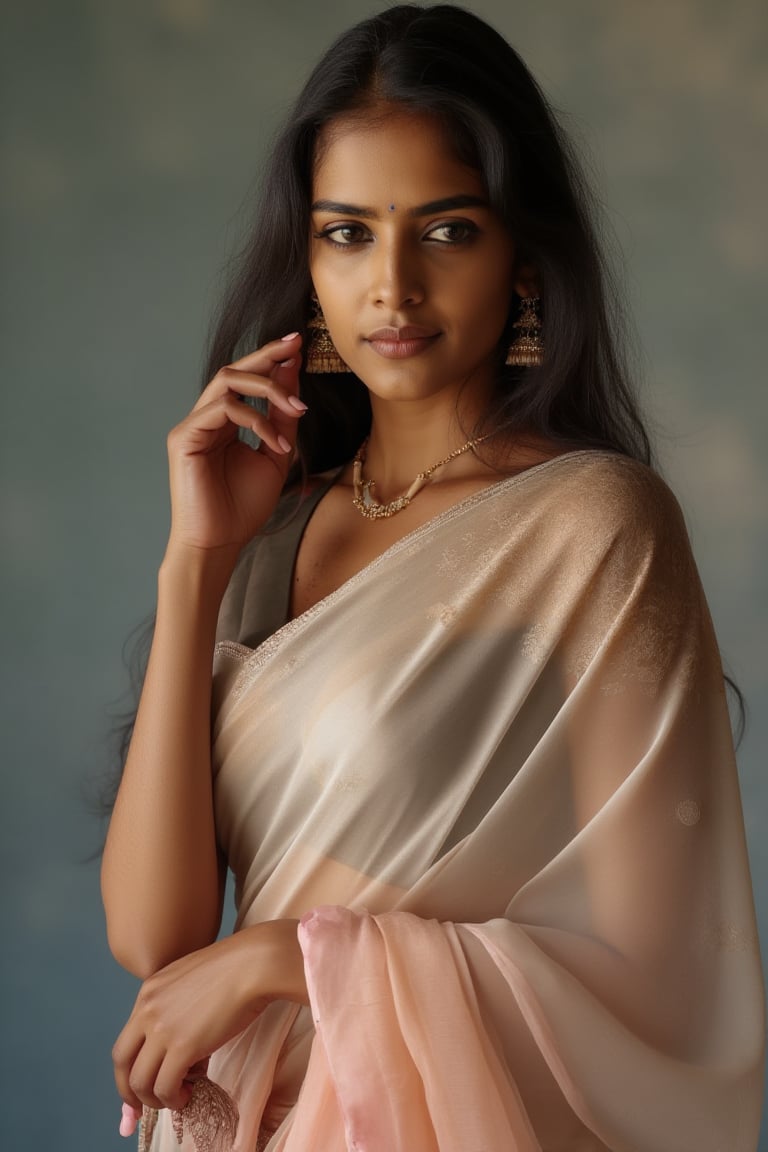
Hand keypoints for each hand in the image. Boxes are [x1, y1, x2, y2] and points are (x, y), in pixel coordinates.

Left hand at [112, 920, 305, 1112]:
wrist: (253, 965)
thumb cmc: (235, 969)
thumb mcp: (192, 982)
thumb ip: (178, 1009)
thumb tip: (183, 1049)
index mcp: (149, 992)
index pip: (126, 1038)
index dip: (129, 1067)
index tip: (138, 1087)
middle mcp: (147, 1010)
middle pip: (122, 1062)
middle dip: (129, 1091)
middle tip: (143, 1106)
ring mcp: (162, 1029)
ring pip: (139, 1081)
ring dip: (155, 1099)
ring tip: (178, 1098)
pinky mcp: (182, 1047)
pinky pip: (165, 1088)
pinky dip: (174, 1100)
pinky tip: (189, 1095)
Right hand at [165, 333, 306, 554]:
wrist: (219, 544)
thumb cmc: (242, 509)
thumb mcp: (274, 457)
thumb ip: (281, 421)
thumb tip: (293, 380)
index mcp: (224, 423)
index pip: (246, 381)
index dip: (271, 361)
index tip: (298, 347)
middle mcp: (205, 419)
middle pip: (233, 370)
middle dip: (266, 354)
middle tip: (295, 344)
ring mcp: (192, 426)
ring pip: (226, 381)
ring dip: (267, 387)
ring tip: (296, 406)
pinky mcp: (184, 437)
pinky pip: (222, 409)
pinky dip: (254, 419)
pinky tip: (274, 441)